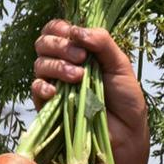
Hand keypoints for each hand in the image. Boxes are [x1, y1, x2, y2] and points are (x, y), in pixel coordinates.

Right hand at [32, 20, 149, 163]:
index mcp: (79, 52)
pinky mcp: (50, 107)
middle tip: (81, 58)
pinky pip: (36, 90)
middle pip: (43, 43)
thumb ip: (102, 42)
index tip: (77, 38)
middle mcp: (64, 66)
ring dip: (57, 66)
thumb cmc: (126, 101)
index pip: (56, 30)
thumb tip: (75, 30)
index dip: (60, 29)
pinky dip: (42, 86)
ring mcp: (56, 86)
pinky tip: (55, 91)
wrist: (127, 134)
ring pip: (40, 64)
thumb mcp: (120, 65)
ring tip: (79, 77)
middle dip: (60, 46)